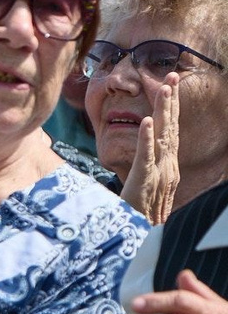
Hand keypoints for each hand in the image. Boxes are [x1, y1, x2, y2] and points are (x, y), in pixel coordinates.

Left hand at [123, 73, 183, 223]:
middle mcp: (168, 166)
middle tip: (172, 75)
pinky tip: (148, 121)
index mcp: (168, 166)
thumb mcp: (149, 189)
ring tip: (164, 89)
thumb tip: (151, 155)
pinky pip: (147, 156)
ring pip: (163, 136)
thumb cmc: (142, 215)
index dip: (172, 108)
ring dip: (164, 111)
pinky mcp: (145, 180)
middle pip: (171, 127)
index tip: (170, 85)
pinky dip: (148, 138)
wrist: (141, 238)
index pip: (171, 131)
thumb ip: (151, 171)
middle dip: (172, 101)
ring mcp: (159, 173)